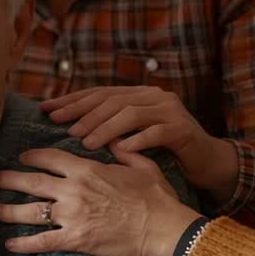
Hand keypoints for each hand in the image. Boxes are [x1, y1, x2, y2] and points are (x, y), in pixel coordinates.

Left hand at [0, 147, 200, 255]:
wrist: (163, 229)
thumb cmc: (156, 198)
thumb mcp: (142, 166)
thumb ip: (124, 151)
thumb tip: (113, 140)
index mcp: (87, 169)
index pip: (50, 157)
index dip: (33, 156)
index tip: (22, 157)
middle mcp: (73, 190)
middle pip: (32, 182)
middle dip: (8, 179)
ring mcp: (72, 215)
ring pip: (30, 211)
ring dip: (7, 210)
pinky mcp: (75, 239)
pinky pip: (42, 242)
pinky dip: (23, 244)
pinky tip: (9, 245)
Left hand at [42, 86, 238, 200]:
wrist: (208, 162)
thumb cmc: (165, 153)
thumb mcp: (134, 136)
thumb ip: (111, 127)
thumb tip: (70, 129)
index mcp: (139, 94)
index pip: (99, 93)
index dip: (72, 100)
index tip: (47, 110)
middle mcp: (154, 96)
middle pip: (111, 100)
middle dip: (83, 112)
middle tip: (61, 125)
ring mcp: (170, 111)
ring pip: (130, 113)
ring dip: (105, 128)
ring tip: (84, 142)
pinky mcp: (183, 130)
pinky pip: (156, 133)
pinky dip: (137, 140)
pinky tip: (120, 150)